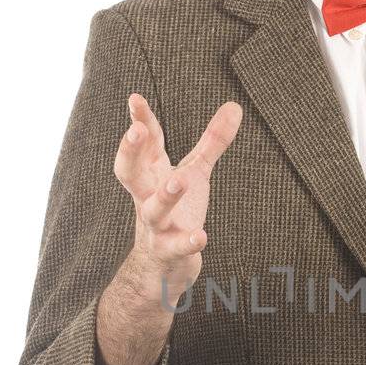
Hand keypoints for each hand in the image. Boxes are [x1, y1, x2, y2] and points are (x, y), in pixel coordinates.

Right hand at [113, 93, 242, 308]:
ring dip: (164, 196)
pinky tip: (201, 237)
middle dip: (130, 152)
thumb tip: (235, 106)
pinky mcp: (168, 251)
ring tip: (179, 181)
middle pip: (130, 172)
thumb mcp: (196, 172)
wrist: (161, 266)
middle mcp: (147, 197)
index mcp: (152, 174)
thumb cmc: (177, 211)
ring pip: (152, 210)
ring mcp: (155, 225)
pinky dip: (186, 242)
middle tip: (137, 131)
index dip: (141, 121)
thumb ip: (212, 141)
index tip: (135, 98)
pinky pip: (175, 247)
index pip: (145, 144)